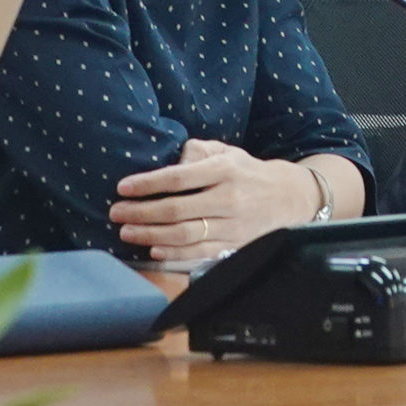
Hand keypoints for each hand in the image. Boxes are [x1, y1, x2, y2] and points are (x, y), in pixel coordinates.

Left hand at [110, 139, 321, 261]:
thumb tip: (166, 160)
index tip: (123, 187)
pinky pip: (198, 253)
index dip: (147, 184)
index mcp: (226, 170)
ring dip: (149, 235)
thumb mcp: (227, 152)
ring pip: (183, 235)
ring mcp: (233, 225)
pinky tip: (154, 249)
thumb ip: (197, 151)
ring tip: (127, 231)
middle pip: (176, 210)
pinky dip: (173, 254)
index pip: (179, 178)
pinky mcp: (235, 246)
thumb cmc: (248, 172)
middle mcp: (230, 198)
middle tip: (116, 212)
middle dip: (140, 212)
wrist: (290, 198)